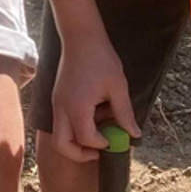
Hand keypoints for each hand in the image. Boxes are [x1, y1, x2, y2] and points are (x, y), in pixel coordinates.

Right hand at [48, 0, 138, 163]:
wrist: (81, 37)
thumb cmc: (100, 59)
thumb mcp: (117, 87)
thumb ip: (124, 113)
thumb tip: (133, 134)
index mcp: (77, 107)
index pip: (86, 138)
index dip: (102, 144)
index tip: (115, 138)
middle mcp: (62, 108)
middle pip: (62, 145)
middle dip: (80, 154)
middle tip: (99, 151)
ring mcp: (57, 103)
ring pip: (60, 135)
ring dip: (78, 140)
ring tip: (99, 127)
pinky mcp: (57, 98)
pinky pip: (62, 122)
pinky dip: (76, 127)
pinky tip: (94, 112)